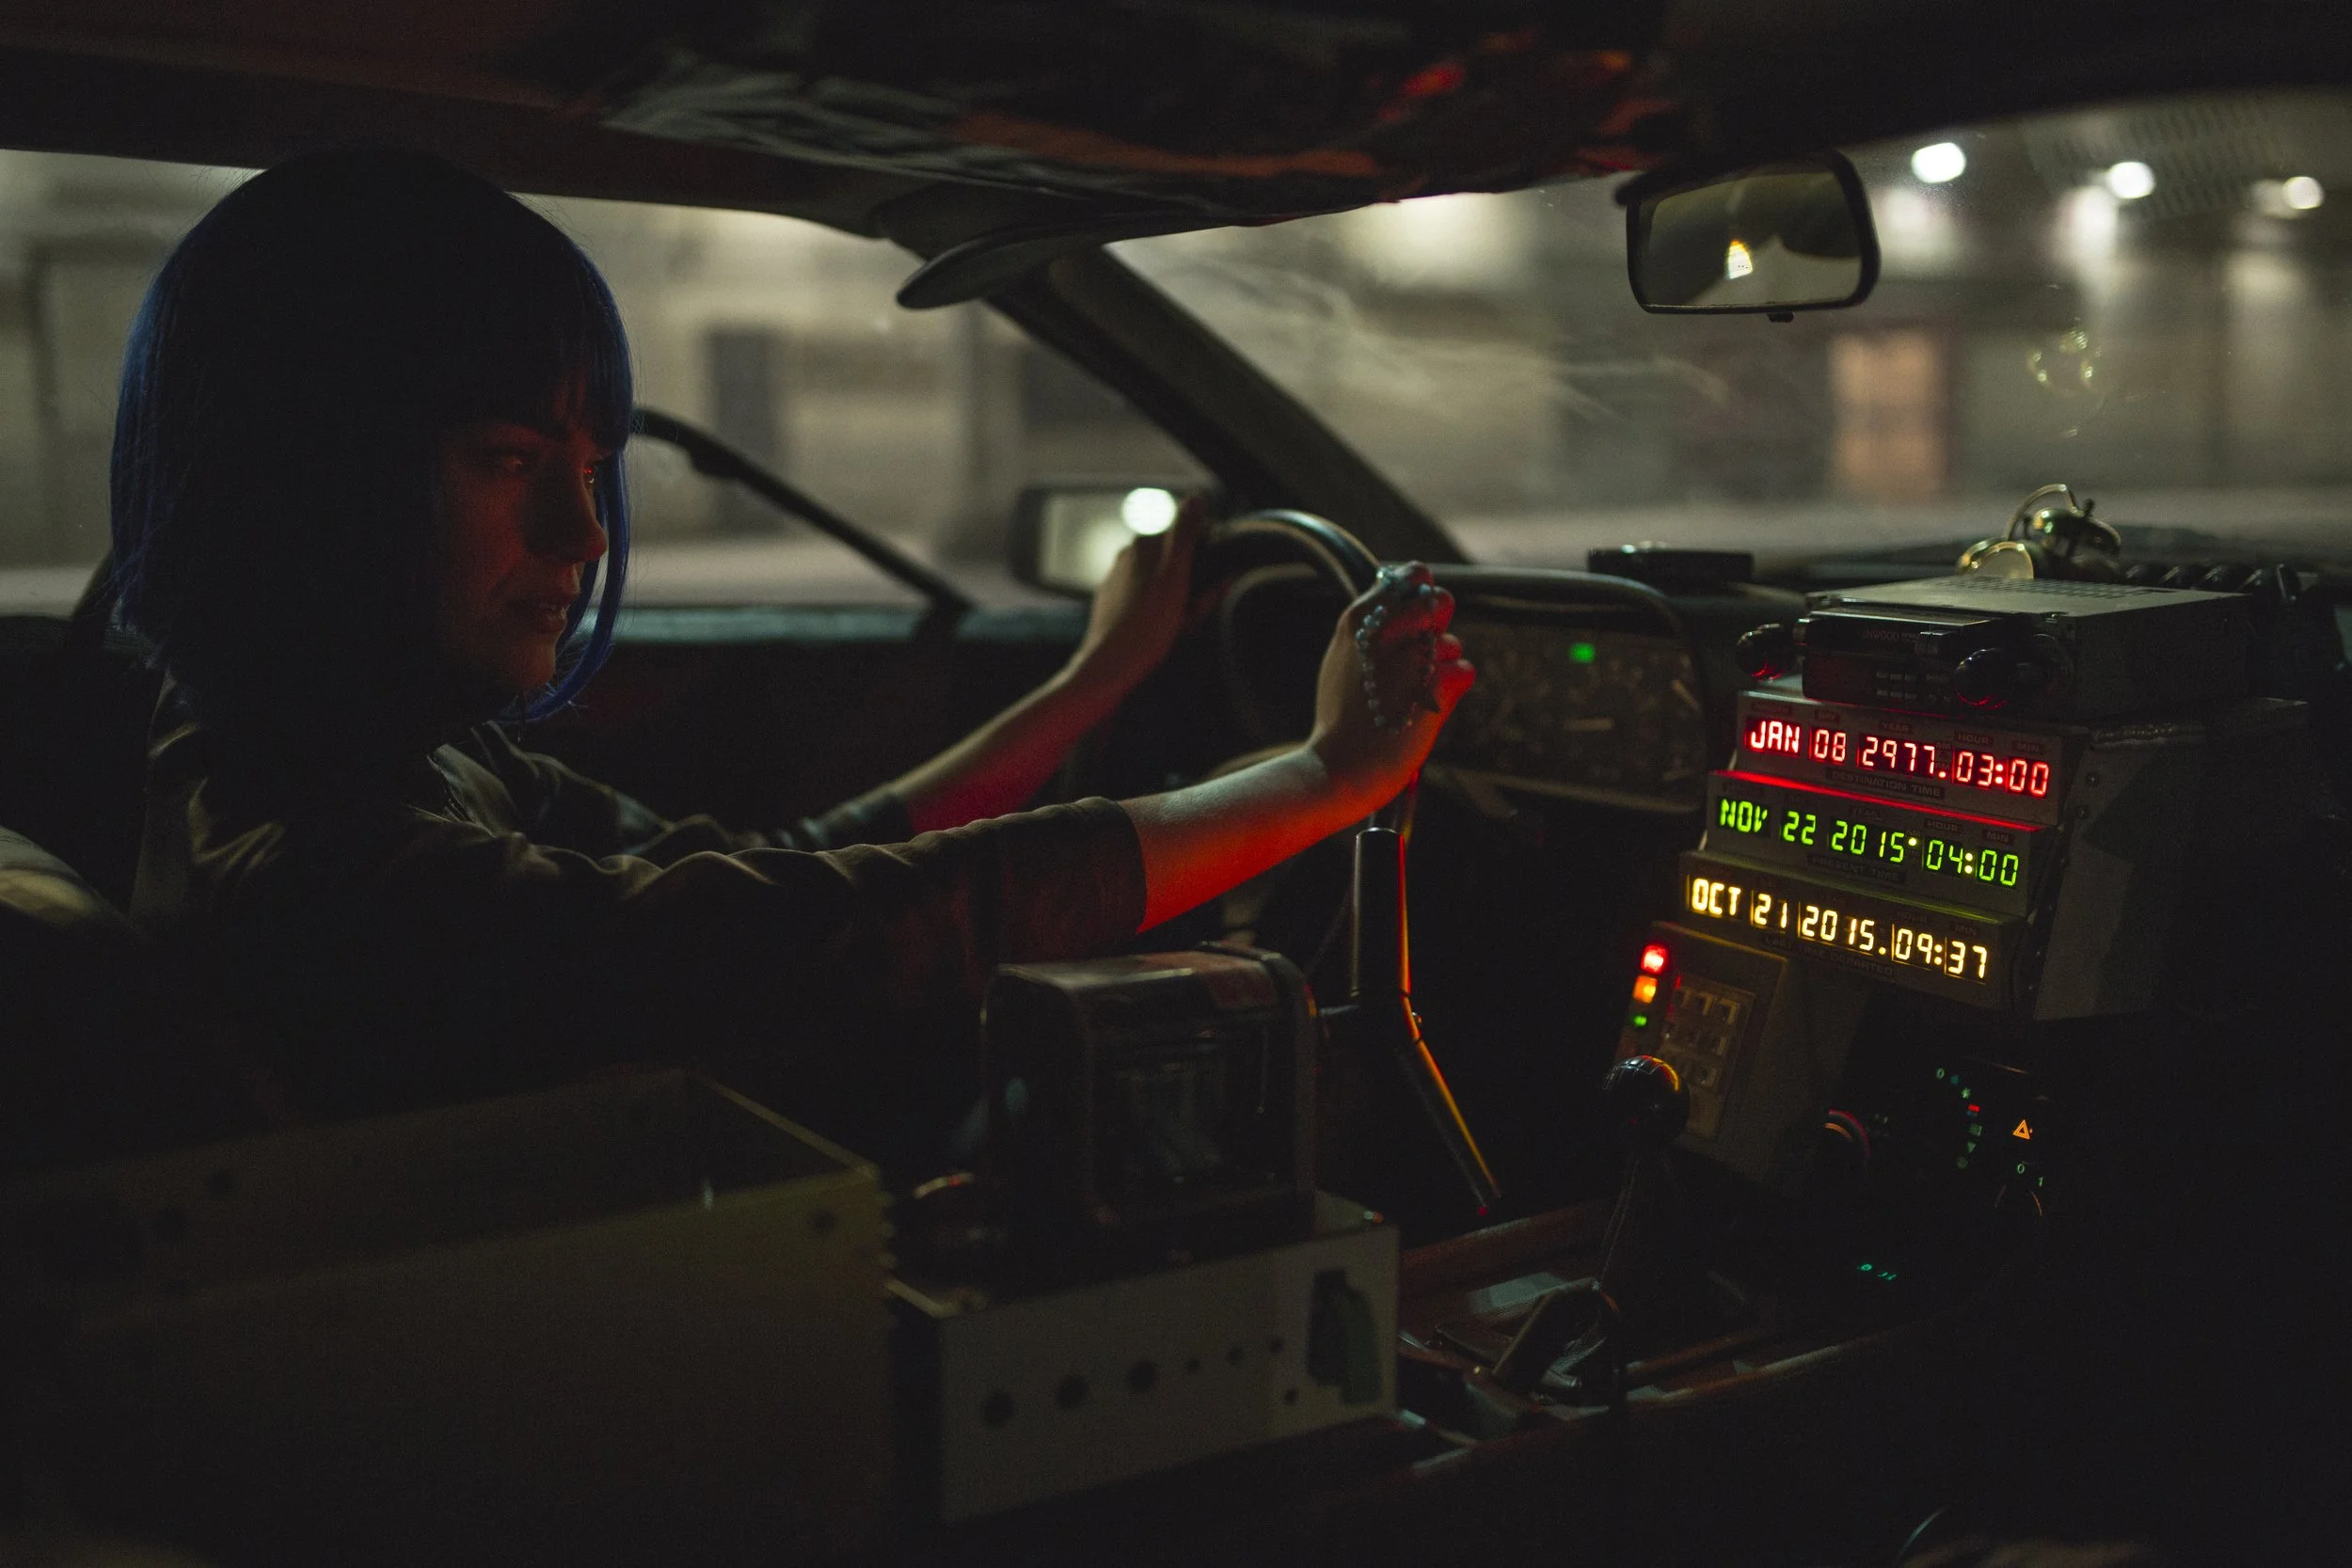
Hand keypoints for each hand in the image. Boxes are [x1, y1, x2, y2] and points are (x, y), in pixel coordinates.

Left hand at [1062, 497, 1211, 702]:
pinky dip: (1164, 612)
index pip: (1187, 532)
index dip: (1208, 552)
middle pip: (1178, 559)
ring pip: (1166, 582)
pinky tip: (1164, 631)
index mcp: (1144, 544)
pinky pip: (1151, 601)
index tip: (1216, 576)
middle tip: (1196, 608)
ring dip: (1182, 600)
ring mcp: (1119, 580)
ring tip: (1181, 624)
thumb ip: (1185, 533)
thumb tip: (1196, 497)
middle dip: (1195, 581)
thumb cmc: (1146, 623)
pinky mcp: (1116, 603)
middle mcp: (1128, 556)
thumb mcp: (1175, 575)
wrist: (1110, 665)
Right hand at [1307, 563, 1474, 815]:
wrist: (1337, 768)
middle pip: (1441, 600)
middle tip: (1420, 658)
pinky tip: (1428, 707)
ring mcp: (1412, 657)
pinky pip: (1465, 670)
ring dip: (1441, 667)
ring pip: (1453, 643)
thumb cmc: (1339, 721)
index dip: (1421, 594)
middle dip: (1438, 628)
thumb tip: (1392, 604)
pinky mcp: (1435, 686)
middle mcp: (1387, 630)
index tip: (1415, 618)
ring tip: (1413, 695)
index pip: (1412, 575)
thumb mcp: (1341, 659)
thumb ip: (1368, 629)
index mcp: (1360, 619)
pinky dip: (1453, 690)